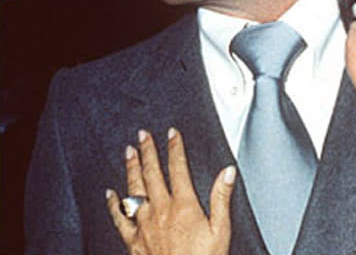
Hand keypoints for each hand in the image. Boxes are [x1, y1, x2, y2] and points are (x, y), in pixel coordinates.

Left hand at [106, 128, 235, 254]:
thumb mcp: (221, 230)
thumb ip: (222, 198)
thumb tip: (227, 170)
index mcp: (183, 205)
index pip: (178, 168)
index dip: (174, 148)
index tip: (172, 133)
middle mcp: (161, 210)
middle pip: (152, 174)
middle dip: (148, 151)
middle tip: (143, 134)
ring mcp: (144, 225)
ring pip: (134, 189)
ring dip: (131, 168)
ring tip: (129, 152)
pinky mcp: (134, 241)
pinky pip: (120, 218)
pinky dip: (113, 203)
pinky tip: (110, 192)